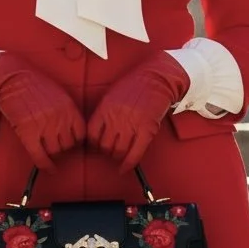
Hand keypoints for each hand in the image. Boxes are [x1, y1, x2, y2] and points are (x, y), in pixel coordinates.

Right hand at [0, 52, 84, 170]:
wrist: (12, 78)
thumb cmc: (34, 84)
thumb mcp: (58, 94)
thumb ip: (66, 111)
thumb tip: (70, 129)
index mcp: (69, 108)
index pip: (81, 134)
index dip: (77, 142)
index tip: (72, 144)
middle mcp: (59, 119)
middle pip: (69, 145)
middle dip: (64, 149)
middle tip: (58, 149)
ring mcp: (44, 126)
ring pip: (56, 152)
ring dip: (53, 155)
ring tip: (49, 153)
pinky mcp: (28, 133)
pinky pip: (40, 156)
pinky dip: (45, 165)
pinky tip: (48, 169)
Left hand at [87, 52, 190, 172]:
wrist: (155, 78)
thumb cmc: (133, 86)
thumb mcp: (111, 96)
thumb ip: (103, 113)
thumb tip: (98, 132)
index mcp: (105, 109)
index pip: (92, 135)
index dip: (93, 144)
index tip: (96, 146)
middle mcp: (117, 118)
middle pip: (104, 146)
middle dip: (105, 152)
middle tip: (109, 151)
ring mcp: (133, 125)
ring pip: (119, 152)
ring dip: (117, 157)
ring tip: (119, 155)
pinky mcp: (148, 130)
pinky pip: (136, 154)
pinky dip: (129, 164)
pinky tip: (125, 169)